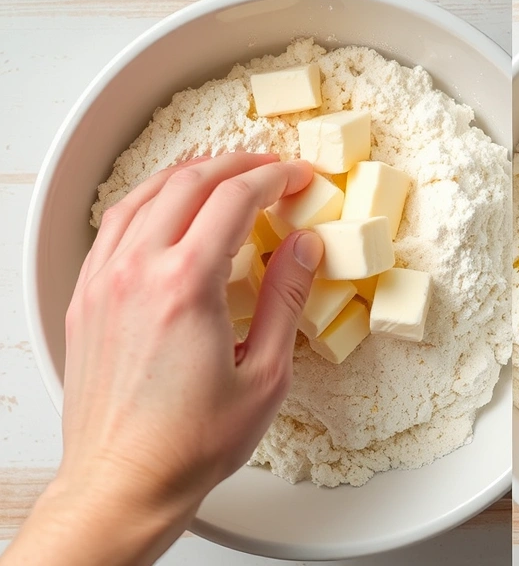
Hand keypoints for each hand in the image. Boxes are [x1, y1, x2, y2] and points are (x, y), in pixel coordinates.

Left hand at [3, 153, 322, 565]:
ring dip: (189, 174)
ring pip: (144, 194)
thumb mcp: (265, 373)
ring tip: (221, 172)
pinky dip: (148, 201)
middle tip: (269, 167)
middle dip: (236, 164)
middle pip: (189, 184)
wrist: (123, 481)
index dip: (273, 178)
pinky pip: (114, 225)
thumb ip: (287, 299)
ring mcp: (103, 281)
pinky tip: (166, 208)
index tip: (297, 177)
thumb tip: (304, 247)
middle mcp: (138, 272)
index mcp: (187, 286)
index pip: (235, 199)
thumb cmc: (191, 442)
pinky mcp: (85, 297)